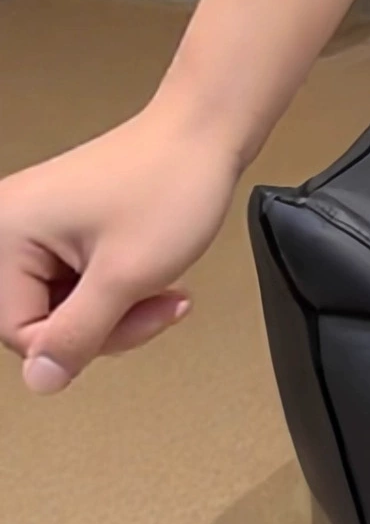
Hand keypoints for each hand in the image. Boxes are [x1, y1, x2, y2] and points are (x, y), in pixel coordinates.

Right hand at [0, 103, 244, 394]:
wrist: (196, 142)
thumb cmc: (165, 192)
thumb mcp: (123, 279)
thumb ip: (78, 335)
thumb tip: (41, 381)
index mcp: (4, 233)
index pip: (20, 332)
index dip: (82, 342)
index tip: (132, 317)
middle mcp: (5, 227)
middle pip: (41, 324)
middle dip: (104, 328)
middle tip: (153, 306)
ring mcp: (31, 228)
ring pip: (64, 312)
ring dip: (118, 315)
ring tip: (159, 289)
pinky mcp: (57, 232)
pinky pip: (77, 289)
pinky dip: (118, 296)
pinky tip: (150, 281)